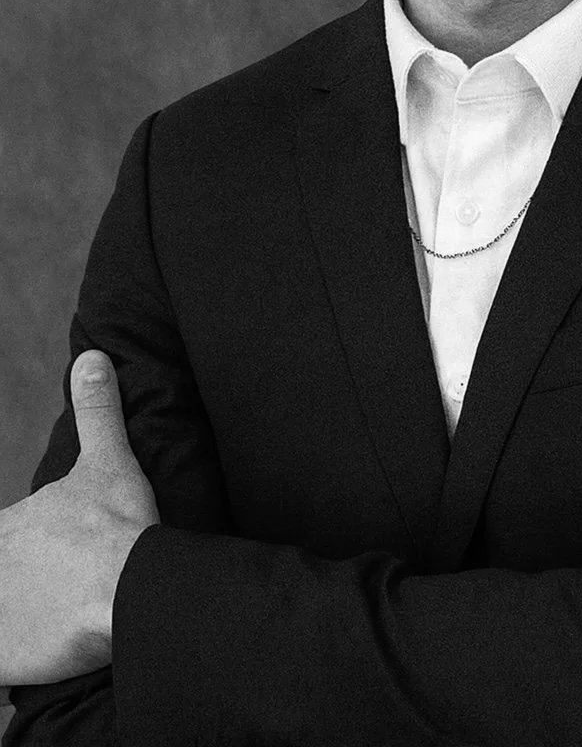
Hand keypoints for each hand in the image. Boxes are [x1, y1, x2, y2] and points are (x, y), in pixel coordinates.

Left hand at [0, 350, 157, 684]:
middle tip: (59, 598)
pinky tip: (27, 664)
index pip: (7, 542)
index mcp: (8, 527)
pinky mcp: (0, 658)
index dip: (30, 553)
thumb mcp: (107, 460)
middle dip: (23, 587)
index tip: (60, 563)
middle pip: (4, 577)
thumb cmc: (118, 526)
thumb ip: (97, 410)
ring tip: (48, 627)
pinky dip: (8, 665)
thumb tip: (92, 357)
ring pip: (3, 614)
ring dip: (17, 618)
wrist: (127, 588)